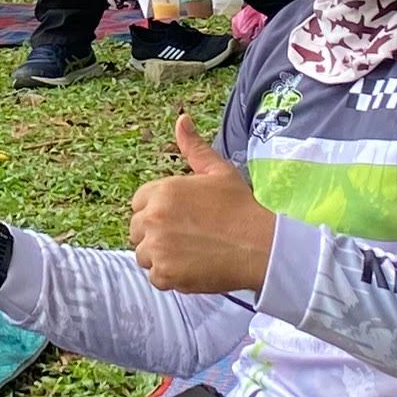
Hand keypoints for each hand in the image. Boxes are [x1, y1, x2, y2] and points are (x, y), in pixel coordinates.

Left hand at [126, 117, 276, 294]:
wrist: (260, 245)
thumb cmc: (240, 206)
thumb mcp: (218, 171)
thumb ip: (194, 147)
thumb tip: (181, 119)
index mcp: (162, 191)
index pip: (139, 204)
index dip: (158, 211)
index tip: (179, 218)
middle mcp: (153, 218)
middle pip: (137, 230)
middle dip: (156, 234)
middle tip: (187, 237)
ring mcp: (157, 248)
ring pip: (144, 255)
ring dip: (161, 256)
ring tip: (191, 252)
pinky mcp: (165, 274)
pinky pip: (156, 277)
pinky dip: (171, 276)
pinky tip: (193, 266)